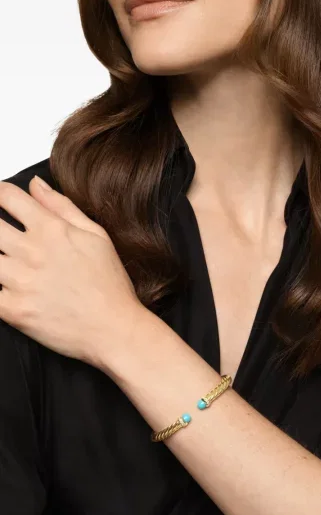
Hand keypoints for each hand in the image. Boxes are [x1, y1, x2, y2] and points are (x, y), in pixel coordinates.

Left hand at [0, 176, 143, 367]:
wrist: (115, 330)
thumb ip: (62, 207)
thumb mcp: (96, 236)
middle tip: (1, 236)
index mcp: (52, 229)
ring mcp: (20, 281)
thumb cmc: (110, 286)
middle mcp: (32, 251)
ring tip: (5, 263)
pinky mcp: (13, 309)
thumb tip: (37, 184)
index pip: (7, 196)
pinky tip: (3, 287)